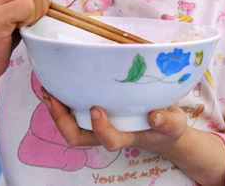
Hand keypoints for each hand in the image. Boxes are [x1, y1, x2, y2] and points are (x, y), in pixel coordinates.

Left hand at [42, 92, 187, 153]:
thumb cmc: (168, 127)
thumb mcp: (175, 124)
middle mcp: (108, 133)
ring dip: (57, 110)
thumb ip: (168, 121)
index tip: (96, 109)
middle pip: (78, 137)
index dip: (100, 128)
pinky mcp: (97, 114)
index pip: (109, 140)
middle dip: (62, 120)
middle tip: (53, 97)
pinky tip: (59, 83)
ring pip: (71, 126)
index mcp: (127, 137)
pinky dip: (63, 100)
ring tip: (48, 89)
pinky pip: (74, 112)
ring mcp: (100, 125)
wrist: (164, 131)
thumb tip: (155, 116)